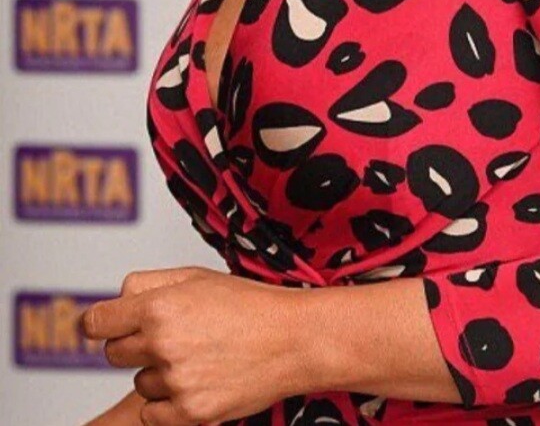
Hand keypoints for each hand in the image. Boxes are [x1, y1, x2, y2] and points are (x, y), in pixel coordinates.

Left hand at [79, 265, 309, 425]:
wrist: (293, 339)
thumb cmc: (249, 304)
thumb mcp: (196, 276)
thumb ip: (149, 284)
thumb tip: (117, 299)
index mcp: (159, 306)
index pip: (97, 322)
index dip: (100, 322)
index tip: (105, 325)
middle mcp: (162, 344)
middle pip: (114, 354)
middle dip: (133, 345)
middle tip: (168, 337)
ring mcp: (177, 382)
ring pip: (138, 384)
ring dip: (156, 374)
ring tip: (196, 357)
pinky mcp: (192, 413)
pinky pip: (153, 415)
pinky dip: (168, 404)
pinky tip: (197, 381)